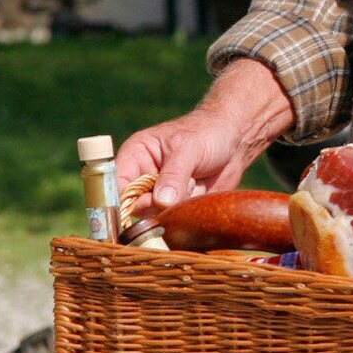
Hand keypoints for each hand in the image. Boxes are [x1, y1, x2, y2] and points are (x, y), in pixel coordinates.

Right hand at [115, 58, 296, 214]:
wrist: (236, 141)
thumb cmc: (207, 134)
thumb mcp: (188, 149)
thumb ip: (174, 175)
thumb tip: (160, 202)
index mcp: (135, 156)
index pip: (116, 185)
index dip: (123, 200)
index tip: (142, 206)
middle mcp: (142, 177)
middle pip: (135, 206)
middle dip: (160, 202)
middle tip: (185, 183)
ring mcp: (158, 194)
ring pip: (157, 215)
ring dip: (179, 204)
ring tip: (194, 181)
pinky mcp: (176, 206)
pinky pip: (176, 218)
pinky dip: (190, 209)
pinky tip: (201, 190)